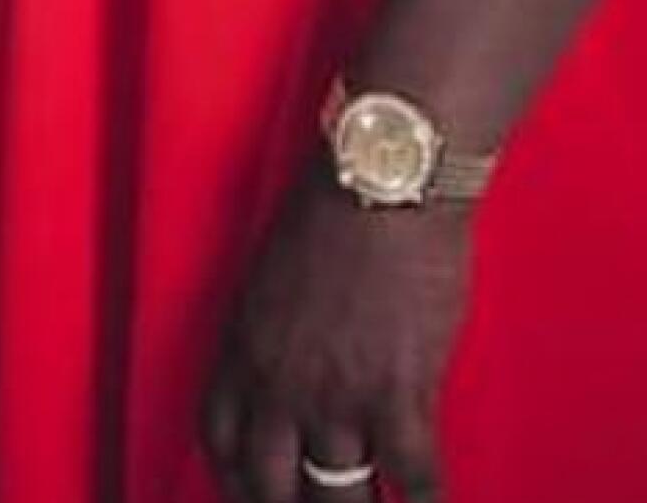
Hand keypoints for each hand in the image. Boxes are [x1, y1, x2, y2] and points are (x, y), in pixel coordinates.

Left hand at [200, 166, 473, 501]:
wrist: (382, 176)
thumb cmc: (332, 203)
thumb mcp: (272, 269)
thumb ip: (272, 329)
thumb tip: (292, 367)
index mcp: (244, 343)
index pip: (220, 440)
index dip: (235, 479)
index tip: (254, 491)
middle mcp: (281, 380)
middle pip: (269, 486)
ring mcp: (339, 394)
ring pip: (337, 495)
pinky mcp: (399, 394)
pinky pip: (414, 476)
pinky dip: (426, 501)